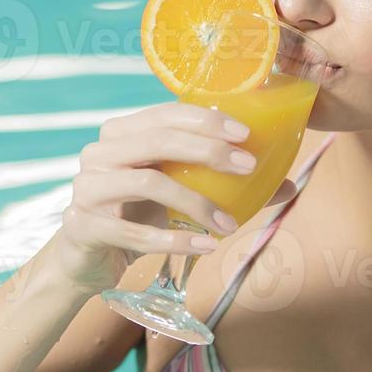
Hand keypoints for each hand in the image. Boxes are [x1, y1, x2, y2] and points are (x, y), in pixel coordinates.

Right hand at [53, 101, 296, 291]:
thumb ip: (224, 185)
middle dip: (209, 151)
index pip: (166, 113)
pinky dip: (176, 240)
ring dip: (196, 203)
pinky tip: (206, 246)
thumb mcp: (179, 194)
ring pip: (148, 183)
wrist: (87, 258)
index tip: (247, 135)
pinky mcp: (83, 225)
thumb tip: (289, 184)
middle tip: (248, 167)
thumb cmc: (139, 215)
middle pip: (158, 140)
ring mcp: (87, 188)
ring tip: (230, 223)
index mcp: (122, 133)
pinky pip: (135, 232)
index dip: (207, 120)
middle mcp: (99, 152)